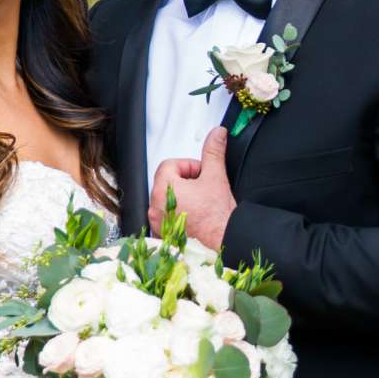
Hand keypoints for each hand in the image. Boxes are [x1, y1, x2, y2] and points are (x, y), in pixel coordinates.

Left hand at [151, 126, 235, 247]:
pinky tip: (195, 219)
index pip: (169, 165)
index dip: (189, 166)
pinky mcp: (164, 236)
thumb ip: (214, 152)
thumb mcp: (216, 177)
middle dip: (185, 181)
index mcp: (164, 189)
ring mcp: (158, 223)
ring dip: (182, 198)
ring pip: (166, 200)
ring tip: (201, 204)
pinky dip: (179, 215)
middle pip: (166, 182)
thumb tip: (217, 134)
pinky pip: (167, 218)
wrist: (223, 243)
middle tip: (203, 188)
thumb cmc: (217, 218)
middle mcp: (155, 207)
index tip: (202, 173)